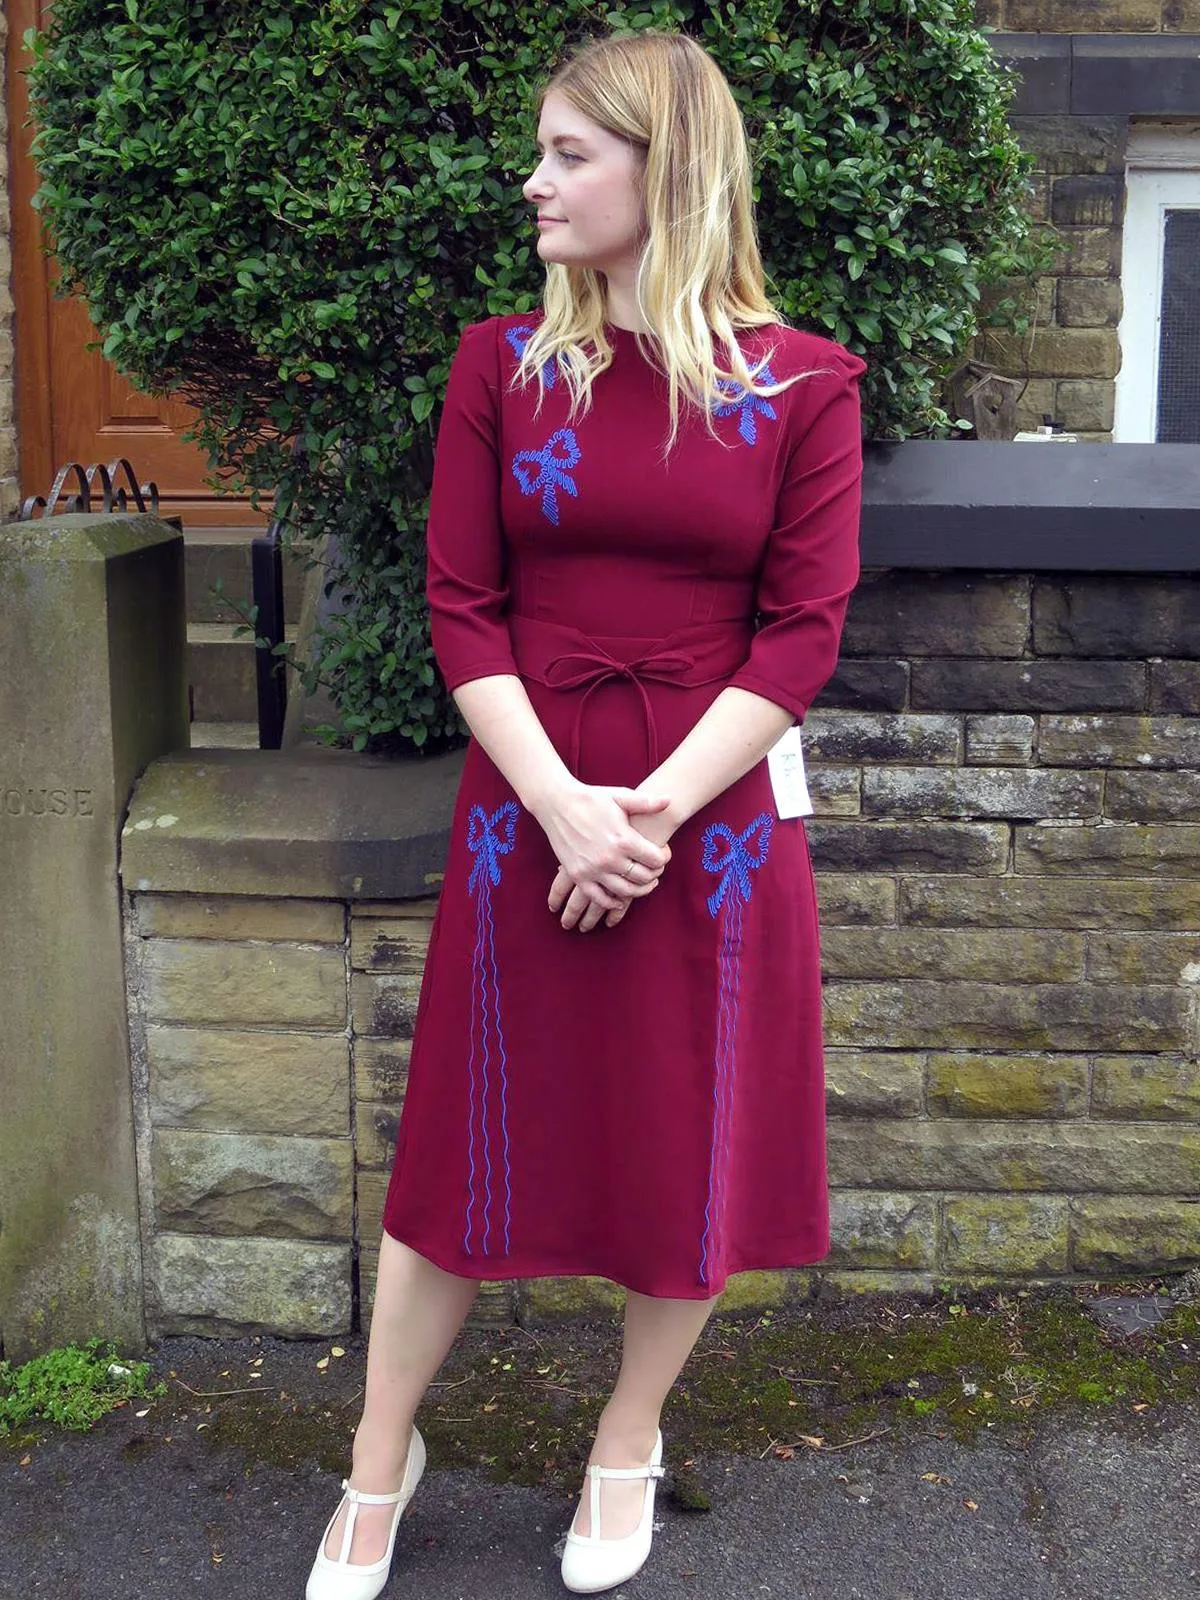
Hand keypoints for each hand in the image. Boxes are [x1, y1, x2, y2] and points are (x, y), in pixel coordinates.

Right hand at [533, 781, 673, 932]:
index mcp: (624, 839)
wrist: (557, 804)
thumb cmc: (591, 798)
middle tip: (656, 870)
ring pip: (625, 891)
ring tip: (644, 884)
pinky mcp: (578, 875)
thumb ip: (646, 803)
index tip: (663, 853)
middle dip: (655, 874)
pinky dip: (612, 903)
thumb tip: (669, 800)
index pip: (656, 860)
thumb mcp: (620, 797)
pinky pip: (599, 898)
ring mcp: (593, 869)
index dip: (665, 857)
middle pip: (643, 877)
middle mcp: (610, 858)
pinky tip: (619, 901)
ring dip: (639, 891)